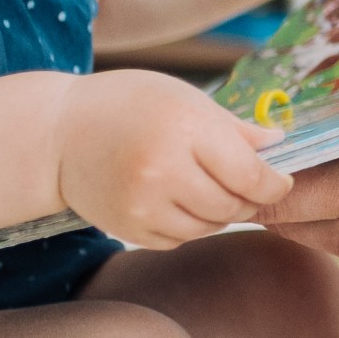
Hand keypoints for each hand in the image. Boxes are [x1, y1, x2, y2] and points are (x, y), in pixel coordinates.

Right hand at [59, 70, 292, 246]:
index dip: (274, 184)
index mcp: (185, 130)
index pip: (251, 176)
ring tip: (207, 188)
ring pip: (208, 227)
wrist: (58, 133)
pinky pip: (179, 238)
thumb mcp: (185, 98)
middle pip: (232, 206)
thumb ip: (235, 128)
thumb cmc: (129, 105)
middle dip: (248, 199)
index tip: (280, 180)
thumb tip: (279, 144)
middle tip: (246, 185)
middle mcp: (163, 170)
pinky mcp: (128, 227)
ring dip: (219, 214)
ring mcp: (142, 204)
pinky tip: (177, 199)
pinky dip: (189, 225)